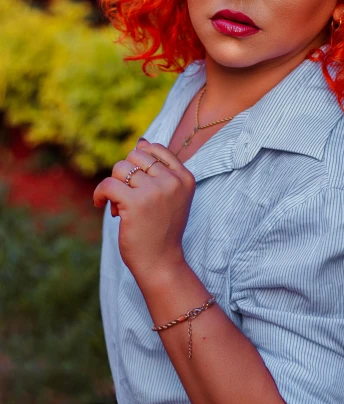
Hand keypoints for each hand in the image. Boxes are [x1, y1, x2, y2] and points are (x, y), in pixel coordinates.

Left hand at [92, 139, 195, 282]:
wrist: (161, 262)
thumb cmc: (162, 229)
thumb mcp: (171, 196)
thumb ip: (159, 170)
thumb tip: (141, 141)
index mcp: (185, 177)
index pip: (155, 149)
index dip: (138, 161)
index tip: (135, 182)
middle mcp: (172, 181)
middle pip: (135, 156)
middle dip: (125, 174)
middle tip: (127, 196)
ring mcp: (155, 191)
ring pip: (120, 168)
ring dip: (114, 185)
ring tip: (119, 206)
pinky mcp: (135, 202)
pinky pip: (107, 184)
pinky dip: (99, 194)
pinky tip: (99, 203)